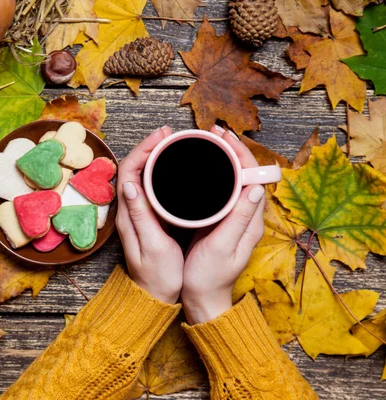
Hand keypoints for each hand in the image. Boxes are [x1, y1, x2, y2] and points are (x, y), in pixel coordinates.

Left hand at [116, 126, 183, 303]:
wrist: (153, 296)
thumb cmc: (158, 276)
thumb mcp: (154, 246)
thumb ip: (142, 216)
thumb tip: (131, 184)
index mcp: (129, 215)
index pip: (128, 172)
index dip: (142, 149)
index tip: (162, 137)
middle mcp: (129, 211)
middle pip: (132, 168)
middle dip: (148, 146)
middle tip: (169, 134)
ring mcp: (136, 214)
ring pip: (139, 175)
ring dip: (152, 156)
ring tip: (172, 144)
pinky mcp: (145, 218)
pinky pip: (148, 186)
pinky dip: (158, 171)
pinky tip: (172, 167)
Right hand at [181, 126, 265, 323]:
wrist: (202, 299)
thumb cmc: (209, 277)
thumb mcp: (222, 248)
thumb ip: (238, 219)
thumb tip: (254, 188)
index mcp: (250, 222)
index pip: (253, 178)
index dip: (242, 154)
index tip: (225, 138)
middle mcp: (246, 218)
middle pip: (245, 174)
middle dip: (233, 150)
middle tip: (214, 133)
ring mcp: (234, 219)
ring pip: (234, 180)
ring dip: (224, 159)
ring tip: (209, 143)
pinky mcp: (221, 222)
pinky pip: (223, 191)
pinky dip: (215, 174)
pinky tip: (201, 169)